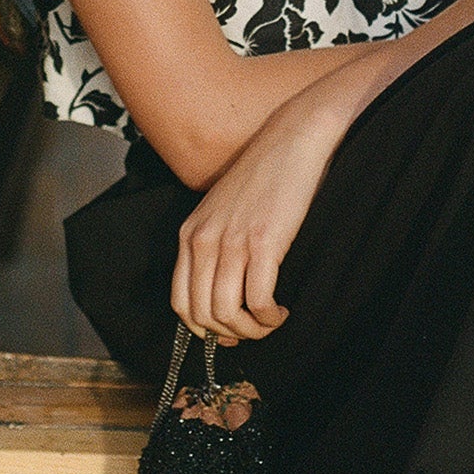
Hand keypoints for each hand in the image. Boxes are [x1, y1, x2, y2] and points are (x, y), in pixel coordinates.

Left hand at [170, 81, 351, 346]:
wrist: (292, 140)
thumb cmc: (265, 176)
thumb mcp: (223, 210)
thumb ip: (216, 244)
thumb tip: (225, 290)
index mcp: (189, 234)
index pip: (180, 302)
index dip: (203, 328)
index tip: (229, 332)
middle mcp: (203, 240)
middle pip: (202, 314)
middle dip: (231, 334)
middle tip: (256, 330)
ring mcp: (231, 242)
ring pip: (227, 312)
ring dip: (252, 329)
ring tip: (271, 321)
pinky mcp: (263, 242)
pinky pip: (258, 299)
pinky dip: (269, 316)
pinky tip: (282, 310)